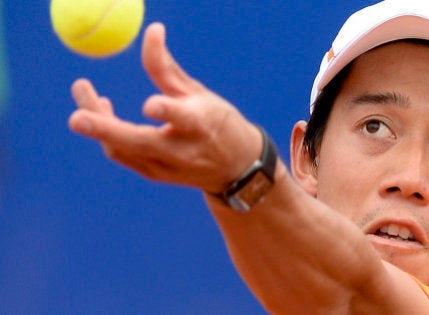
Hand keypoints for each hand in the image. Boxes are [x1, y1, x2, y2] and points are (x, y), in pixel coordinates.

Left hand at [68, 22, 261, 193]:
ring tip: (83, 89)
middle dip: (105, 130)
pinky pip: (122, 154)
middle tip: (76, 118)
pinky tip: (102, 111)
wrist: (235, 169)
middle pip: (139, 142)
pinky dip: (107, 134)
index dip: (166, 112)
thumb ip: (167, 67)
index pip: (183, 120)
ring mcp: (167, 168)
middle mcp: (183, 151)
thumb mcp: (198, 93)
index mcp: (201, 125)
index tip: (149, 104)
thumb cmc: (217, 122)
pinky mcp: (155, 175)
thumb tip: (152, 31)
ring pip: (122, 150)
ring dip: (97, 123)